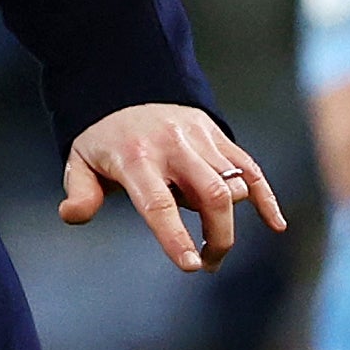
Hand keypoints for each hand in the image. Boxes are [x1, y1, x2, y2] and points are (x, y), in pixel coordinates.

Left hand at [62, 103, 286, 272]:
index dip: (176, 236)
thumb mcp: (80, 160)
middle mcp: (174, 147)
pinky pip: (250, 168)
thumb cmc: (103, 136)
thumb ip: (80, 191)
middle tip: (207, 263)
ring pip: (234, 184)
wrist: (128, 83)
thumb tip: (73, 215)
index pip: (159, 204)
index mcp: (136, 158)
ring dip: (228, 221)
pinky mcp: (219, 135)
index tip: (190, 266)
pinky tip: (275, 226)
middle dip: (218, 237)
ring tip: (211, 241)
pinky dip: (266, 197)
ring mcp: (201, 139)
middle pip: (212, 196)